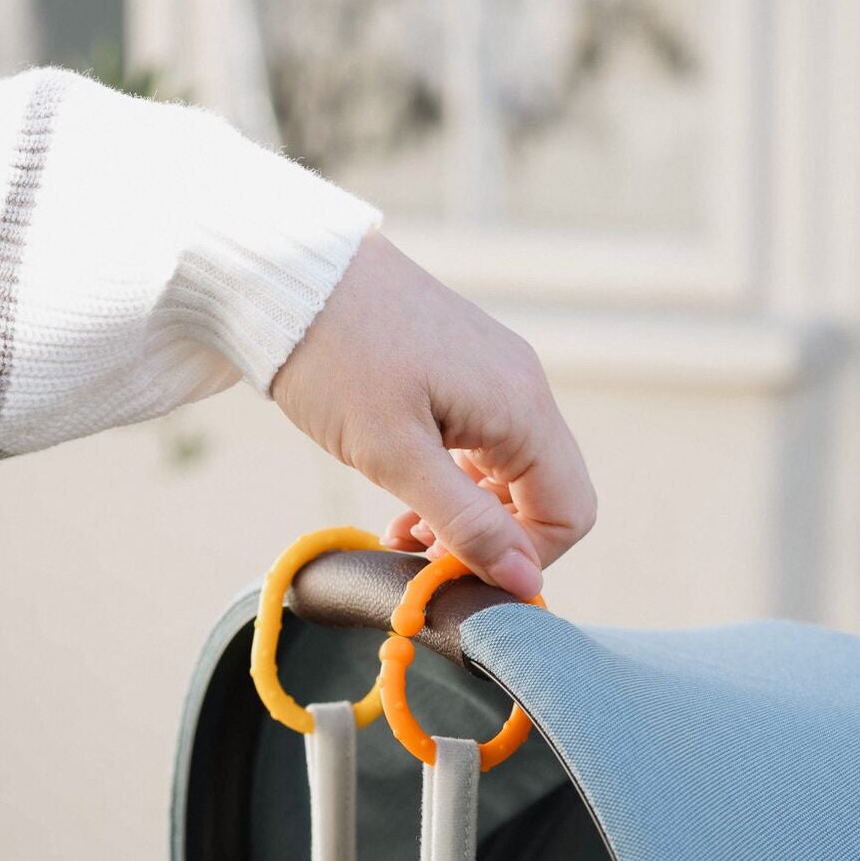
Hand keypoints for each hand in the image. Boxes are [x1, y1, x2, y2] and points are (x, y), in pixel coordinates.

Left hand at [271, 229, 594, 599]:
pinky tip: (403, 499)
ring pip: (510, 477)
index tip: (456, 573)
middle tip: (423, 557)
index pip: (569, 512)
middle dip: (490, 541)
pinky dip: (452, 485)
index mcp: (520, 407)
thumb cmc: (337, 361)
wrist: (290, 277)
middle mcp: (522, 389)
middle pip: (545, 496)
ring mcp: (495, 377)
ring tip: (403, 532)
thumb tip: (524, 583)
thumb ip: (466, 522)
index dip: (522, 559)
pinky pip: (482, 448)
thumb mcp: (396, 457)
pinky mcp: (463, 373)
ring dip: (465, 518)